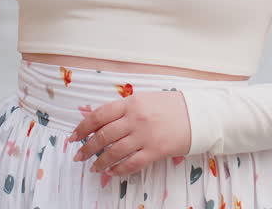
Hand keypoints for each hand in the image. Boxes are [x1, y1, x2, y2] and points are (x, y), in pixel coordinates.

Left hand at [68, 90, 191, 177]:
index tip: (73, 137)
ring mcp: (145, 136)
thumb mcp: (144, 98)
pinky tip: (112, 172)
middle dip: (87, 148)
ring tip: (94, 167)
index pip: (99, 116)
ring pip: (114, 152)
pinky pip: (131, 163)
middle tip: (78, 156)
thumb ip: (123, 108)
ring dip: (100, 162)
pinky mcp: (155, 151)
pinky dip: (119, 169)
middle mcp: (135, 119)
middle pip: (103, 136)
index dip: (82, 128)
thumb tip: (99, 119)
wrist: (198, 114)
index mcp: (131, 103)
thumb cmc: (171, 105)